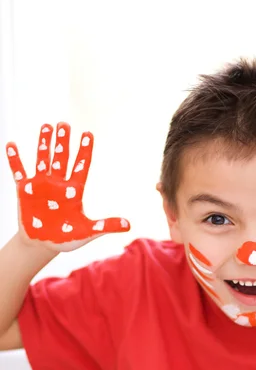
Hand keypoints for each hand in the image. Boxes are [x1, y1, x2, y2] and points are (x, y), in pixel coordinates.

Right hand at [6, 122, 129, 251]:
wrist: (43, 245)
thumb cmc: (66, 238)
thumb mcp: (88, 232)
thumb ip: (106, 226)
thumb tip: (129, 225)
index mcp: (74, 192)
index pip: (81, 166)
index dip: (84, 151)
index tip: (88, 134)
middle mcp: (58, 184)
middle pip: (62, 158)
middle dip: (63, 141)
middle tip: (64, 124)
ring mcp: (41, 186)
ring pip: (43, 159)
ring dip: (44, 144)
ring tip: (47, 126)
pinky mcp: (25, 191)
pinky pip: (19, 172)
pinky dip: (15, 159)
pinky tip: (12, 145)